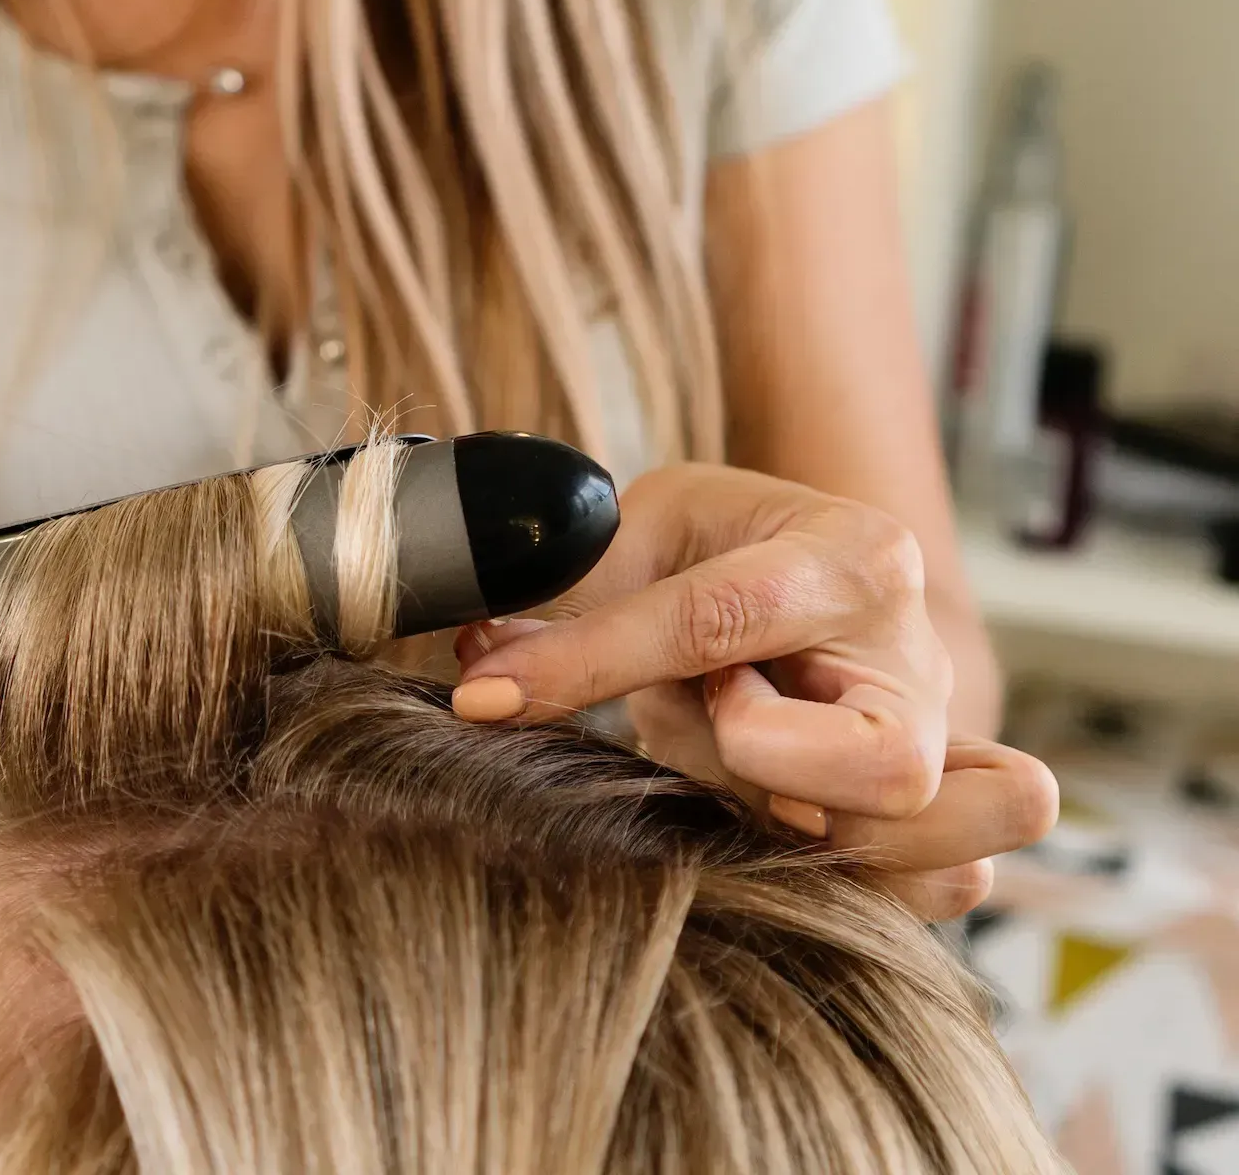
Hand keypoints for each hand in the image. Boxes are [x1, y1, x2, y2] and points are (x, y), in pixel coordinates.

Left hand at [451, 463, 1057, 919]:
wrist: (795, 569)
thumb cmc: (714, 550)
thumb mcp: (637, 539)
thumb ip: (564, 605)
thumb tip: (480, 683)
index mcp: (848, 556)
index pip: (717, 623)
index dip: (590, 664)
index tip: (488, 696)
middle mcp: (916, 656)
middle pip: (891, 767)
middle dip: (768, 767)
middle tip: (716, 720)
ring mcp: (945, 746)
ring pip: (943, 849)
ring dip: (822, 838)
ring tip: (756, 782)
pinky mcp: (939, 815)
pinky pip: (943, 886)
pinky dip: (862, 884)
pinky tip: (782, 834)